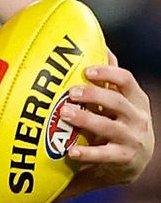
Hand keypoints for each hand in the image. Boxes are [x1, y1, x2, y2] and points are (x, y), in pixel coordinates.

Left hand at [60, 64, 153, 190]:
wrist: (134, 159)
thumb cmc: (121, 121)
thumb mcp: (121, 100)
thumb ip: (111, 77)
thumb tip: (100, 44)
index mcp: (136, 99)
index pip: (127, 80)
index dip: (108, 73)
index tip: (87, 70)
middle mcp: (137, 117)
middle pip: (117, 102)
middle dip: (94, 95)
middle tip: (71, 93)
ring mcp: (132, 138)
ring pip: (108, 127)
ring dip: (86, 120)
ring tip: (65, 114)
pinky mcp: (124, 159)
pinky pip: (104, 155)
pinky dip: (87, 153)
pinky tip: (70, 152)